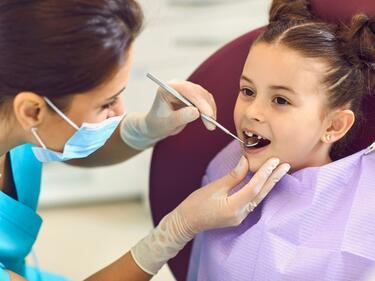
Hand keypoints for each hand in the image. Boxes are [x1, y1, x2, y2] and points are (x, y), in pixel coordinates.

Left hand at [120, 80, 216, 149]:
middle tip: (211, 125)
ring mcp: (186, 89)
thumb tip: (196, 112)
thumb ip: (181, 117)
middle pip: (198, 92)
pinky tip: (211, 120)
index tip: (208, 116)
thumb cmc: (158, 124)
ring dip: (210, 109)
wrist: (156, 126)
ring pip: (204, 95)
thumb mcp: (168, 124)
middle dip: (206, 108)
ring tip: (211, 126)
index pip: (187, 90)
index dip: (200, 102)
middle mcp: (178, 85)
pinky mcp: (192, 95)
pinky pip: (206, 100)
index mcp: (167, 88)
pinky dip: (210, 109)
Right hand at [131, 156, 289, 274]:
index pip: (254, 187)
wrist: (186, 222)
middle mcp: (240, 215)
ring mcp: (240, 217)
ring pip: (259, 198)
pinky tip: (264, 181)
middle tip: (286, 165)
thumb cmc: (196, 204)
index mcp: (233, 207)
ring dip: (269, 184)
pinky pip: (252, 201)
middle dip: (274, 178)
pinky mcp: (238, 216)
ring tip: (279, 171)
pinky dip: (259, 190)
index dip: (265, 173)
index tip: (274, 160)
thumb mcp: (214, 187)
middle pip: (261, 194)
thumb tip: (246, 161)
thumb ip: (233, 176)